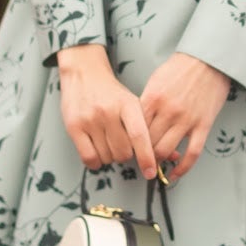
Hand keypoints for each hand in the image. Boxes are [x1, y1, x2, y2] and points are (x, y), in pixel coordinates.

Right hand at [55, 45, 156, 178]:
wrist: (84, 73)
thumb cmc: (111, 92)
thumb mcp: (133, 104)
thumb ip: (149, 129)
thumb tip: (172, 156)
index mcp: (127, 105)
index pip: (139, 136)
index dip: (147, 158)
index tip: (150, 172)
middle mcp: (108, 111)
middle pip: (123, 152)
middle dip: (126, 155)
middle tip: (122, 144)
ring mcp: (90, 119)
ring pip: (107, 157)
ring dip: (110, 157)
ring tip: (108, 142)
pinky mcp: (74, 127)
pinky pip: (89, 158)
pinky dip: (96, 161)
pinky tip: (97, 151)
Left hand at [140, 52, 230, 182]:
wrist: (208, 59)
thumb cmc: (180, 68)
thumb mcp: (155, 81)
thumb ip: (146, 103)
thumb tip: (135, 124)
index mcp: (152, 99)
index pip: (134, 129)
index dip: (129, 142)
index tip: (128, 148)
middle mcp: (168, 111)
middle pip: (147, 143)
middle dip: (142, 154)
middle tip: (139, 159)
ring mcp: (187, 120)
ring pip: (165, 151)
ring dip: (158, 161)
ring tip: (155, 165)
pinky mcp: (203, 125)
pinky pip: (192, 153)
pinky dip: (182, 168)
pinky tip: (175, 174)